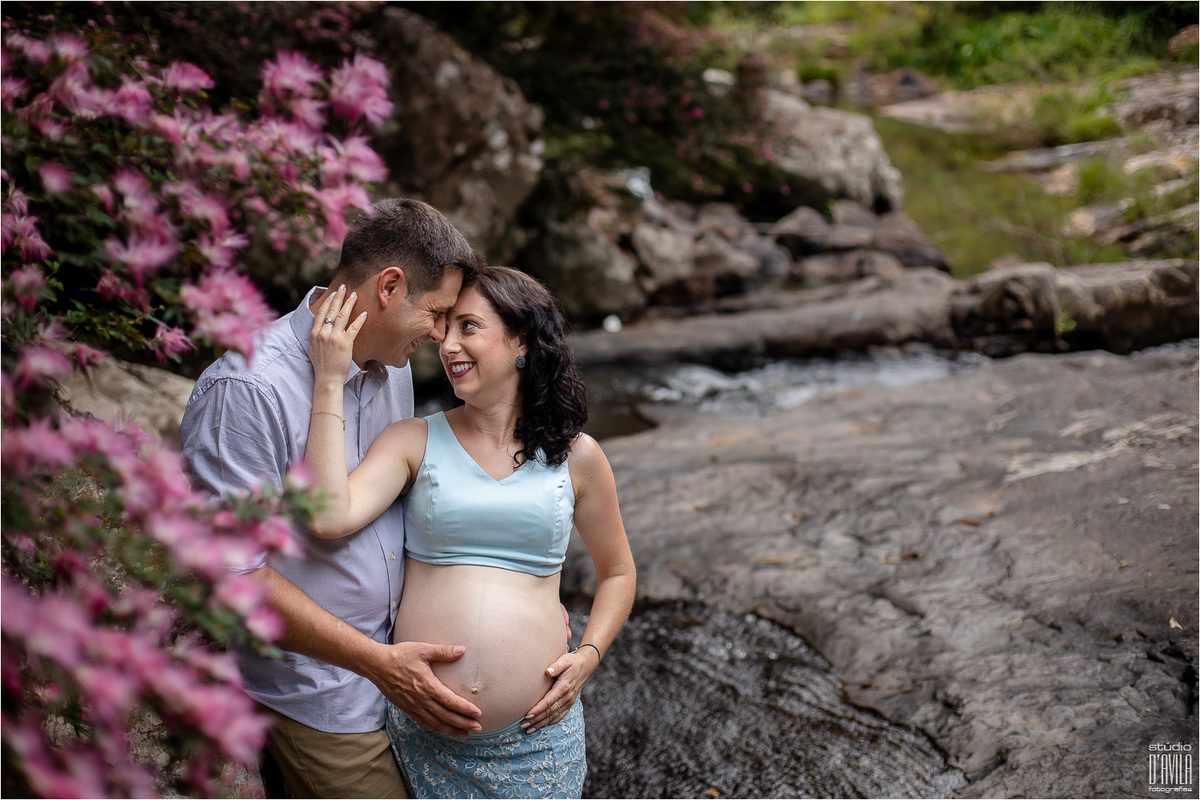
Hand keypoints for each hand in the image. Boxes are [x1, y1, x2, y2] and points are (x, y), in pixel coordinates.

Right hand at [309, 285, 364, 383]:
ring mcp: (334, 338)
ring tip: (354, 295)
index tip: (333, 293)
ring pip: (342, 316)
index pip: (321, 312)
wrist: (327, 378)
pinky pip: (354, 328)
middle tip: (344, 287)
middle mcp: (323, 333)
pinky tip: (364, 313)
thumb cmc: (321, 365)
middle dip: (338, 297)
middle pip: (332, 311)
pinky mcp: (345, 344)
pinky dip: (359, 320)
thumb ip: (316, 335)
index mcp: (314, 333)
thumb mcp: (313, 347)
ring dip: (349, 303)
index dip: (328, 301)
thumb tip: (320, 326)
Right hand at [368, 641, 482, 737]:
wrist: (377, 665)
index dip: (465, 709)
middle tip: (477, 728)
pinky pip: (424, 723)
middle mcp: (421, 699)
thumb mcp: (422, 649)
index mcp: (427, 685)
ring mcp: (413, 706)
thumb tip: (462, 649)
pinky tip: (444, 730)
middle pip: (445, 716)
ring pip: (435, 723)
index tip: (477, 713)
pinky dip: (436, 728)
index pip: (450, 701)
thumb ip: (443, 651)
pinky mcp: (407, 709)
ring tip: (465, 734)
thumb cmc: (400, 655)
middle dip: (463, 723)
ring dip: (451, 730)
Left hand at [521, 646, 598, 732]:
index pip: (549, 701)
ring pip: (554, 716)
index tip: (527, 715)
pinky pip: (560, 716)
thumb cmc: (572, 662)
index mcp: (564, 687)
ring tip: (529, 729)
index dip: (538, 709)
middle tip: (523, 725)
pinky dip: (550, 722)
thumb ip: (556, 666)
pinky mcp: (569, 703)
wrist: (585, 666)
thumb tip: (548, 671)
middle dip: (536, 719)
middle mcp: (567, 697)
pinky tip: (541, 726)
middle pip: (550, 712)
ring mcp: (569, 701)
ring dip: (541, 724)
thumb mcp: (565, 660)